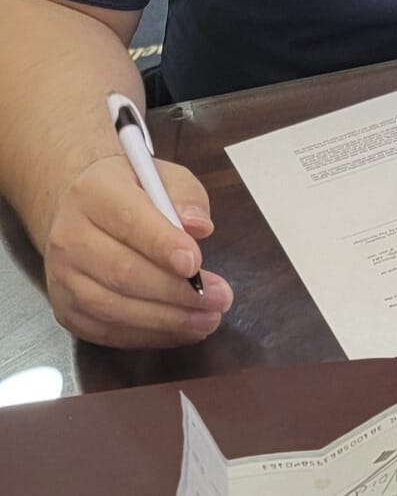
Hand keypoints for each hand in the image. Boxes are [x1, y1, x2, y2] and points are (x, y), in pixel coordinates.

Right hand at [43, 153, 232, 347]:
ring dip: (165, 320)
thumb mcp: (163, 176)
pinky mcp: (65, 309)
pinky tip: (180, 331)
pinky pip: (105, 332)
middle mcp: (69, 236)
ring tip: (207, 320)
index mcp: (95, 193)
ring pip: (112, 308)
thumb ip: (186, 196)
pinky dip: (147, 336)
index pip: (128, 221)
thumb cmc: (132, 190)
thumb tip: (200, 227)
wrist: (80, 209)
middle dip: (175, 291)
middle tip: (218, 298)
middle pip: (121, 272)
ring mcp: (62, 277)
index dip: (162, 245)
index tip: (195, 264)